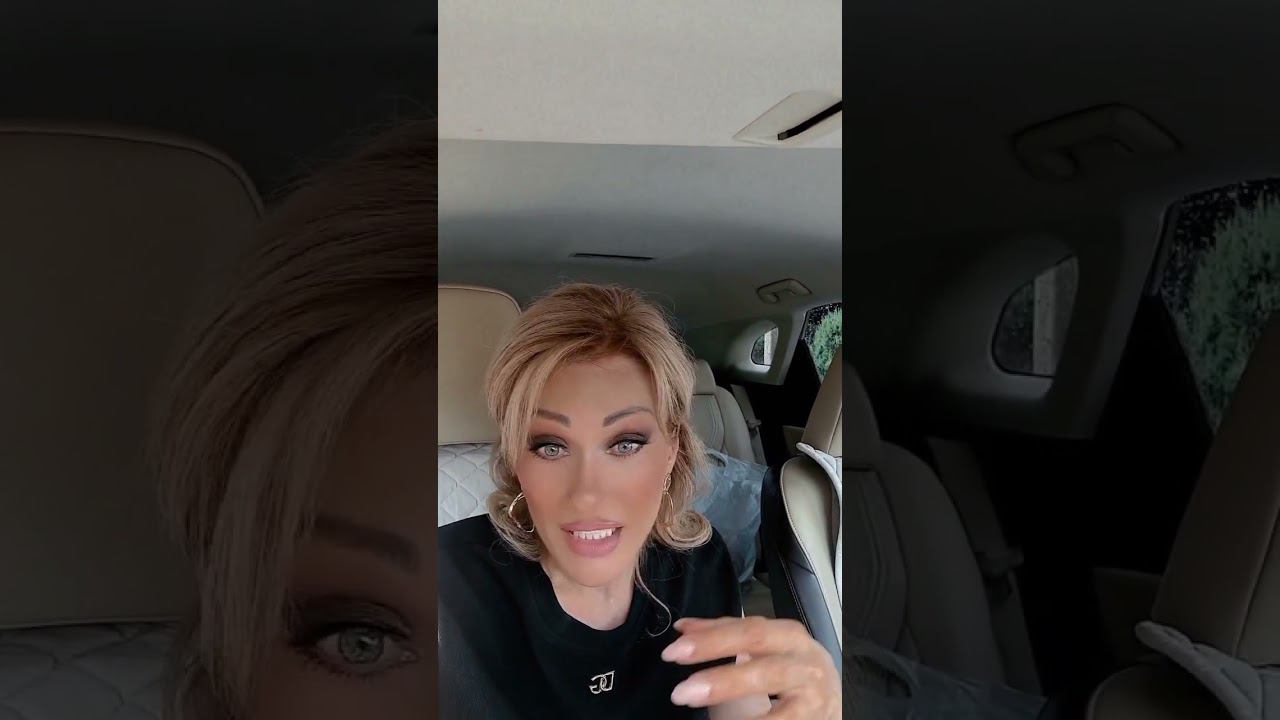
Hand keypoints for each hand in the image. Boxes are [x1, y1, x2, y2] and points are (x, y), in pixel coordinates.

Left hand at [660, 616, 839, 718]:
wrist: (837, 700)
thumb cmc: (795, 670)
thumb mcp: (767, 647)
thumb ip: (726, 635)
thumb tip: (683, 628)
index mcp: (788, 635)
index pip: (748, 630)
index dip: (711, 639)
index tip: (674, 651)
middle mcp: (804, 660)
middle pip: (760, 659)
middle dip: (719, 673)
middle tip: (681, 691)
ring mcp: (812, 692)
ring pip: (771, 688)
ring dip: (729, 693)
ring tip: (694, 701)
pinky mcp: (816, 718)